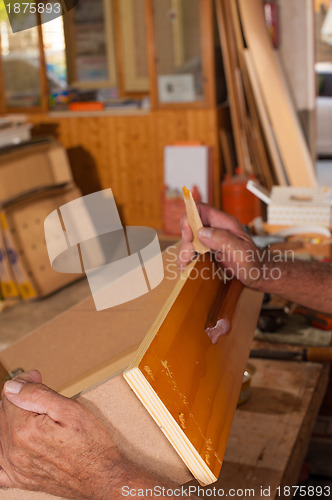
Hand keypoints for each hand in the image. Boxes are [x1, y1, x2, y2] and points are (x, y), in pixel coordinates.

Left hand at [0, 371, 123, 498]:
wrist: (101, 477)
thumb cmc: (91, 444)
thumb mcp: (70, 409)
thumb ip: (37, 395)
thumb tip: (12, 387)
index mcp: (24, 430)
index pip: (9, 397)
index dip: (23, 383)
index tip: (35, 377)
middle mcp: (15, 451)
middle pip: (2, 413)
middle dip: (17, 398)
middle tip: (37, 388)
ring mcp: (15, 467)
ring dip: (10, 418)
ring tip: (31, 412)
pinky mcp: (19, 479)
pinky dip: (1, 450)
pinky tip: (11, 442)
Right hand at [178, 203, 265, 287]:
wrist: (259, 275)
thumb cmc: (254, 263)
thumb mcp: (241, 251)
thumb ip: (223, 239)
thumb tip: (201, 232)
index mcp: (224, 223)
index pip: (201, 209)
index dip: (190, 218)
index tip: (189, 236)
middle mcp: (216, 229)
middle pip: (191, 225)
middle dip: (185, 240)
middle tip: (187, 257)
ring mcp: (212, 240)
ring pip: (190, 239)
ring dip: (184, 251)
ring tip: (184, 266)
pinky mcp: (209, 251)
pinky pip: (193, 250)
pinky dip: (187, 258)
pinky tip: (186, 267)